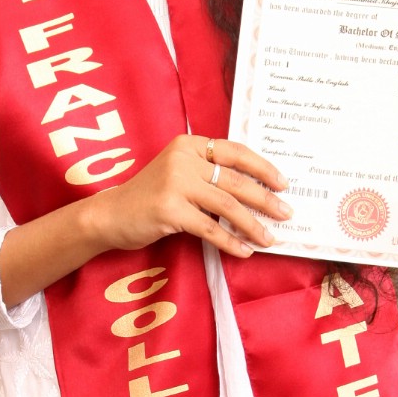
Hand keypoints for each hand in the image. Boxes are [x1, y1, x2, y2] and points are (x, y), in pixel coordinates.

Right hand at [90, 133, 291, 259]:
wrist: (110, 215)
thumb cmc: (149, 197)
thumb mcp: (178, 175)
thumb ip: (207, 176)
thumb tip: (254, 192)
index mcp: (188, 145)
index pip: (234, 151)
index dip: (262, 167)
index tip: (283, 183)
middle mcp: (182, 159)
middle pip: (235, 180)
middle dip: (265, 199)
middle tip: (286, 213)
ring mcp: (175, 184)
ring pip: (227, 206)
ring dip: (252, 225)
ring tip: (269, 238)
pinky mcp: (169, 210)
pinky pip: (210, 228)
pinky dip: (230, 242)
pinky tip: (245, 251)